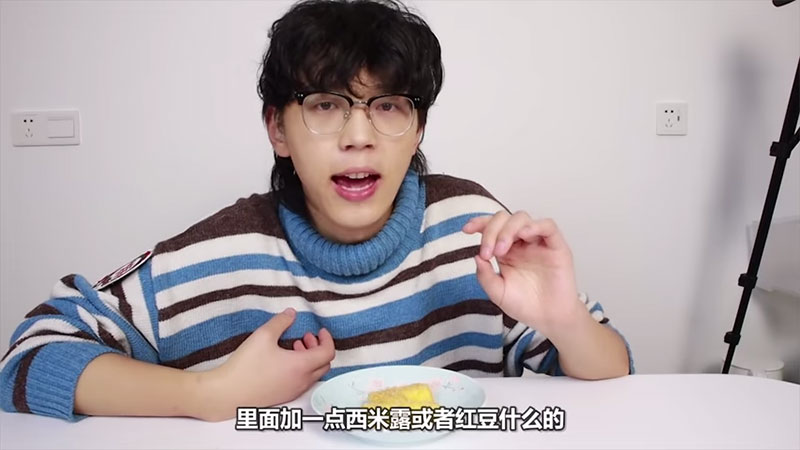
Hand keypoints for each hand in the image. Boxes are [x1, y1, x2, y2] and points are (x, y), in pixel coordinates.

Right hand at [198, 308, 333, 420]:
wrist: (227, 394)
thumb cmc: (246, 365)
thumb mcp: (263, 335)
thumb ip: (281, 321)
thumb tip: (291, 313)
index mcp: (302, 366)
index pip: (328, 353)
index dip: (327, 339)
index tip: (320, 331)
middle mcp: (302, 381)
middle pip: (324, 365)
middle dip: (318, 349)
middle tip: (305, 337)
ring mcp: (293, 391)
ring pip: (313, 374)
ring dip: (309, 359)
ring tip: (294, 347)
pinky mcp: (283, 398)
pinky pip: (301, 383)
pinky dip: (301, 370)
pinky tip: (283, 362)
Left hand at [462, 211, 582, 335]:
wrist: (548, 319)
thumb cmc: (525, 305)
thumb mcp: (498, 293)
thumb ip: (485, 276)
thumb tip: (476, 256)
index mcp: (506, 250)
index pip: (491, 227)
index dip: (479, 223)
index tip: (466, 230)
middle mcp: (521, 243)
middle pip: (504, 219)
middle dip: (491, 230)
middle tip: (489, 253)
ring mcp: (538, 243)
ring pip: (522, 218)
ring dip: (508, 229)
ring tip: (502, 250)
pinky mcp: (556, 247)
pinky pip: (548, 226)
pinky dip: (535, 225)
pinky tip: (524, 234)